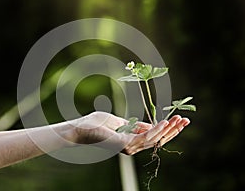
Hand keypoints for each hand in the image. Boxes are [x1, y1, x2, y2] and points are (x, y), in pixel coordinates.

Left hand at [71, 111, 189, 154]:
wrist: (80, 128)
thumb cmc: (97, 123)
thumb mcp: (121, 122)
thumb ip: (136, 125)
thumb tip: (151, 125)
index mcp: (131, 140)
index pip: (154, 137)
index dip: (167, 129)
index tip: (178, 119)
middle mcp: (132, 146)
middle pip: (157, 140)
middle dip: (172, 131)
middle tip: (185, 121)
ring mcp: (129, 147)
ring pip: (154, 140)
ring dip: (167, 130)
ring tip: (178, 120)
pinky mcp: (124, 144)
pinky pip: (145, 138)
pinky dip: (156, 130)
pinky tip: (164, 123)